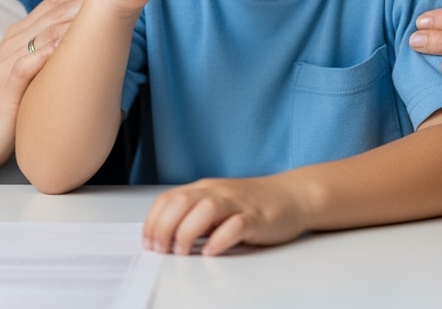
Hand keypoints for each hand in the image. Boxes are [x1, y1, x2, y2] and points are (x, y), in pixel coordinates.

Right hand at [0, 0, 96, 180]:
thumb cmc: (10, 105)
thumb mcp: (32, 72)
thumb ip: (53, 53)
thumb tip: (93, 46)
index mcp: (22, 35)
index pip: (55, 2)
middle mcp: (15, 42)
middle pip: (54, 11)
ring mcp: (8, 63)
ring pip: (43, 33)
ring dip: (72, 21)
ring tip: (102, 13)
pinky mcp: (5, 89)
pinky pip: (25, 66)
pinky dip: (44, 55)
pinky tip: (63, 48)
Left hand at [143, 176, 307, 255]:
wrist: (293, 195)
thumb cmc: (254, 204)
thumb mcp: (218, 205)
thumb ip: (195, 216)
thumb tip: (167, 237)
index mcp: (205, 189)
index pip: (169, 199)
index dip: (153, 221)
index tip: (148, 241)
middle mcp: (218, 192)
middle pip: (182, 202)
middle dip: (164, 227)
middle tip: (160, 249)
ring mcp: (238, 203)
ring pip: (205, 210)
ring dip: (187, 232)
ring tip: (181, 252)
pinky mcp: (257, 218)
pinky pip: (236, 225)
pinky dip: (220, 239)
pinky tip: (211, 251)